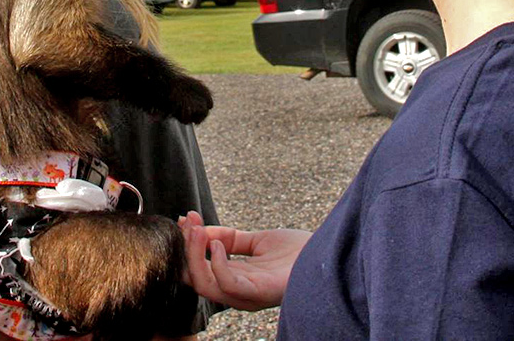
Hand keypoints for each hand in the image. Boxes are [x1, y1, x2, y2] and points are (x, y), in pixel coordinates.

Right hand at [177, 211, 309, 311]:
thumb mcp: (258, 241)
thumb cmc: (299, 252)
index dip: (188, 245)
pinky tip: (218, 244)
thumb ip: (231, 238)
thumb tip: (203, 230)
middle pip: (196, 279)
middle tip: (187, 221)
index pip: (200, 269)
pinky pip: (228, 285)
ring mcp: (249, 294)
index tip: (185, 219)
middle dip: (186, 248)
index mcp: (237, 281)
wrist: (329, 253)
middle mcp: (239, 292)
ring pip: (205, 284)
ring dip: (195, 254)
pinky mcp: (261, 292)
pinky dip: (217, 264)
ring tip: (197, 229)